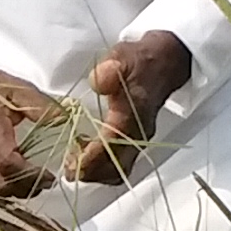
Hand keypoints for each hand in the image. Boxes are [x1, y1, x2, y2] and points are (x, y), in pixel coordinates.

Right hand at [0, 46, 64, 196]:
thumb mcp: (16, 89)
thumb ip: (41, 106)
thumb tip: (63, 120)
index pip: (11, 166)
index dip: (32, 176)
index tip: (50, 176)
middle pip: (1, 185)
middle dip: (25, 189)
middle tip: (43, 183)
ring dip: (12, 190)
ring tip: (30, 183)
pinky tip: (10, 179)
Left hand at [76, 30, 194, 185]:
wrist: (164, 62)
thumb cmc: (139, 61)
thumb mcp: (122, 57)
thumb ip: (109, 70)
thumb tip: (100, 81)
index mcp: (132, 116)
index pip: (112, 147)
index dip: (91, 159)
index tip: (71, 162)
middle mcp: (138, 133)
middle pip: (115, 168)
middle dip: (89, 172)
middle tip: (66, 164)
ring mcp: (139, 139)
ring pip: (118, 170)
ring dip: (95, 172)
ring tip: (74, 160)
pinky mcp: (136, 141)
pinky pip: (120, 165)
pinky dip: (101, 167)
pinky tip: (85, 154)